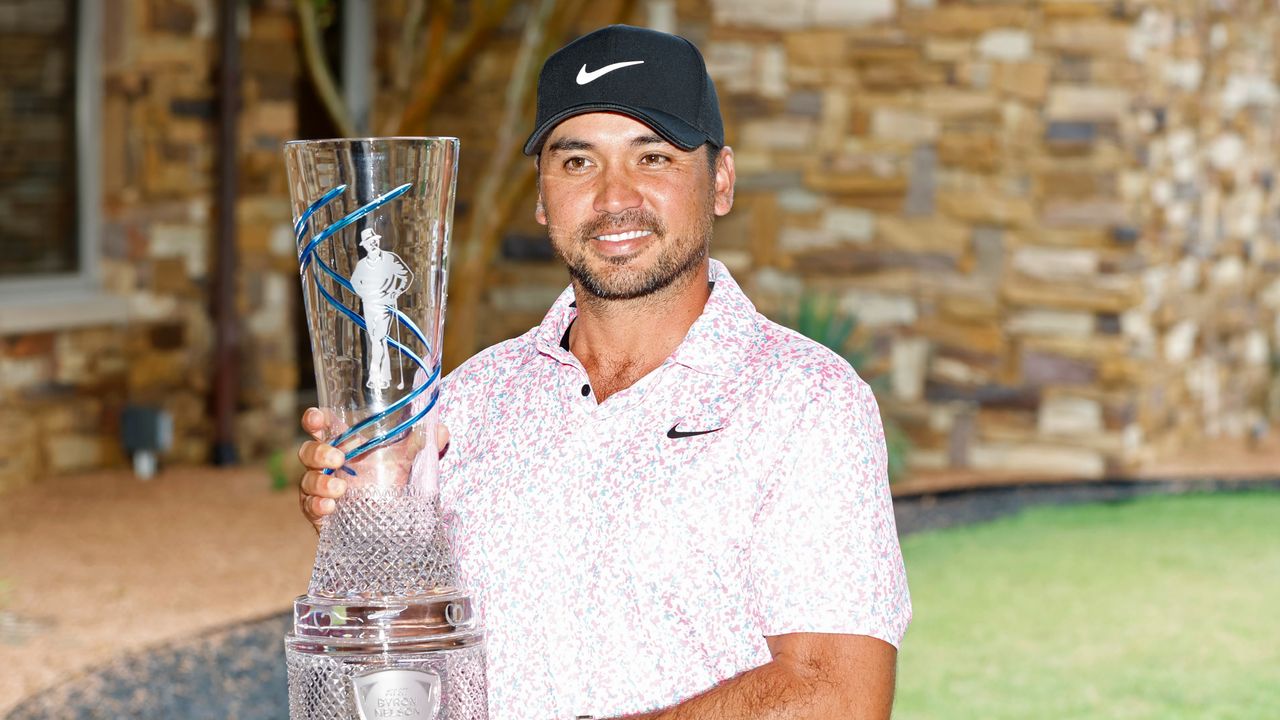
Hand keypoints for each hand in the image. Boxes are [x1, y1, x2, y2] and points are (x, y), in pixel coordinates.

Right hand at [297, 407, 449, 532]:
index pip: (320, 425)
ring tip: (340, 490)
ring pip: (306, 480)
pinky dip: (317, 505)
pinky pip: (309, 507)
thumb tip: (442, 430)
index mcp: (343, 444)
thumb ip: (422, 443)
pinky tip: (330, 507)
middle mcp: (327, 464)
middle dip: (318, 452)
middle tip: (338, 459)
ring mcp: (320, 488)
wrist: (388, 522)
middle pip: (308, 451)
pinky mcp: (319, 512)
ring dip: (320, 483)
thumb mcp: (406, 460)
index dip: (314, 419)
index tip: (317, 419)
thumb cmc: (390, 480)